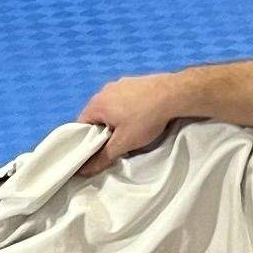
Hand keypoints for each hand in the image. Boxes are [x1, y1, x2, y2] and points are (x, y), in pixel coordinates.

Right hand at [77, 71, 191, 163]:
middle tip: (113, 146)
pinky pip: (122, 99)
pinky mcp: (132, 82)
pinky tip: (139, 117)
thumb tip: (83, 170)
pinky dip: (125, 110)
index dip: (84, 143)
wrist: (173, 94)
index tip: (94, 154)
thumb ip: (102, 157)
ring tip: (128, 132)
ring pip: (109, 107)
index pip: (80, 126)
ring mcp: (119, 84)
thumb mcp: (123, 143)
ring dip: (114, 121)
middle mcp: (103, 90)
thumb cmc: (144, 119)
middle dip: (101, 132)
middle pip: (95, 116)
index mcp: (96, 104)